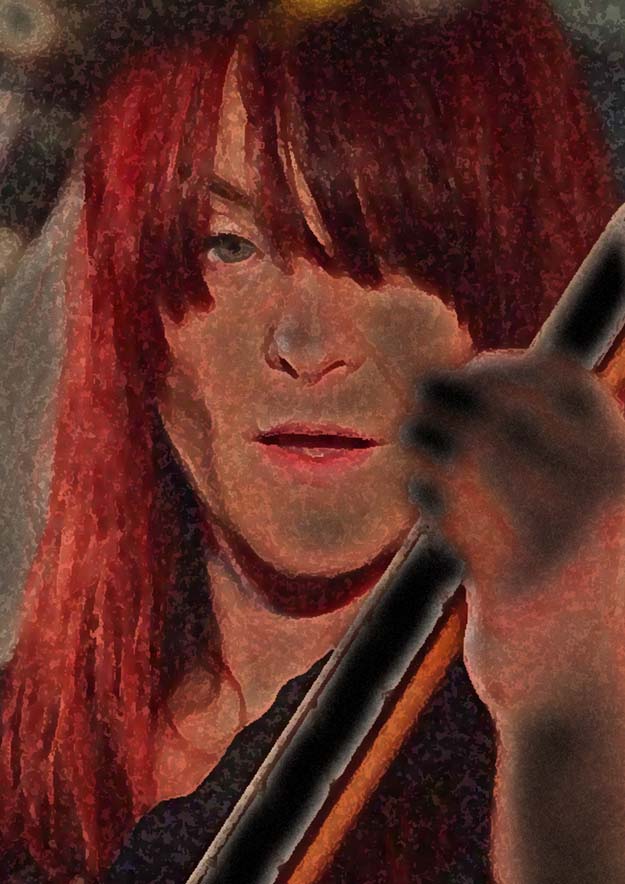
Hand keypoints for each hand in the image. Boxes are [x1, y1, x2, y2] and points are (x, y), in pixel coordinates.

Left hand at [403, 350, 624, 720]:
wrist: (588, 705)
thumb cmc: (586, 602)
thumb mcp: (596, 518)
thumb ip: (557, 458)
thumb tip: (481, 386)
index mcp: (624, 471)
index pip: (562, 380)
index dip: (506, 368)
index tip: (467, 375)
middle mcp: (602, 494)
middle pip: (500, 411)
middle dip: (448, 397)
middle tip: (418, 406)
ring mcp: (562, 537)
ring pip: (467, 453)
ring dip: (427, 441)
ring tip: (414, 443)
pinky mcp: (514, 580)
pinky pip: (451, 510)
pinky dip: (428, 494)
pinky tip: (426, 499)